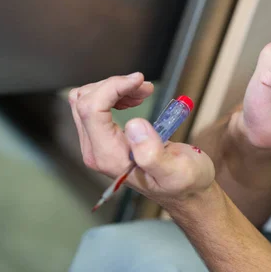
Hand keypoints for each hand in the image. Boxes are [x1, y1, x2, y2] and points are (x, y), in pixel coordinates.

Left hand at [68, 73, 214, 205]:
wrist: (186, 191)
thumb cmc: (184, 182)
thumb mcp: (177, 170)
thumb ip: (153, 153)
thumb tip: (133, 125)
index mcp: (110, 157)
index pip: (92, 109)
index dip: (113, 87)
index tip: (140, 80)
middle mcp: (97, 151)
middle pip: (84, 101)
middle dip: (114, 85)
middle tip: (145, 86)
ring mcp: (98, 145)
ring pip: (87, 100)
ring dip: (114, 88)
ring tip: (143, 91)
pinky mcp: (104, 139)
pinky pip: (95, 106)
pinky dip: (114, 94)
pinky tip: (135, 98)